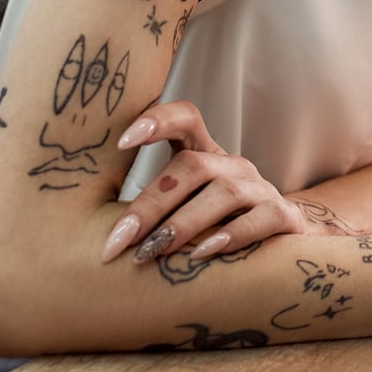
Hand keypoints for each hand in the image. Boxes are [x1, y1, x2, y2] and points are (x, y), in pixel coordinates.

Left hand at [98, 99, 308, 264]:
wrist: (287, 241)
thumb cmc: (217, 225)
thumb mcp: (185, 208)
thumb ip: (152, 205)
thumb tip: (84, 224)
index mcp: (205, 154)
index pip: (185, 117)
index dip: (156, 120)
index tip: (122, 141)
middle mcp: (233, 165)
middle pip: (190, 166)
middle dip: (150, 204)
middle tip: (117, 241)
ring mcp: (260, 188)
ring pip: (222, 193)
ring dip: (182, 224)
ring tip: (152, 253)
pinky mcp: (283, 217)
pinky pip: (260, 218)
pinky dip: (231, 236)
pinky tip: (202, 255)